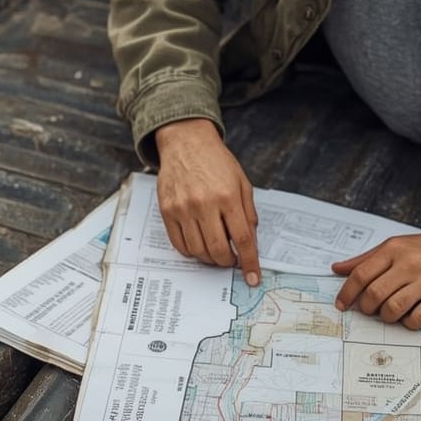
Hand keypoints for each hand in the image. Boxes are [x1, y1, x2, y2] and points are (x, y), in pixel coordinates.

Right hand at [154, 118, 261, 285]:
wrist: (186, 143)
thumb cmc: (217, 162)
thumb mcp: (242, 182)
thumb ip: (248, 213)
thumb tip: (250, 243)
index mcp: (228, 196)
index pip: (242, 239)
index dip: (249, 262)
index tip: (253, 277)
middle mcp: (204, 204)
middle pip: (219, 250)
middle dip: (228, 262)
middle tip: (231, 260)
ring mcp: (183, 208)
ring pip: (198, 251)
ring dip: (210, 259)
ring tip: (216, 252)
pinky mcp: (167, 211)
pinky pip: (179, 244)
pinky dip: (192, 252)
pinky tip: (199, 245)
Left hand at [331, 231, 420, 329]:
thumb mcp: (397, 246)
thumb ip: (367, 259)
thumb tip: (337, 269)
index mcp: (394, 250)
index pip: (361, 274)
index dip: (347, 293)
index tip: (342, 304)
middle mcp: (408, 264)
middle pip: (374, 294)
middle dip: (367, 308)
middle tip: (370, 310)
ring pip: (392, 309)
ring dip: (386, 317)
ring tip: (390, 313)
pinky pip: (416, 318)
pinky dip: (407, 323)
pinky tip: (409, 316)